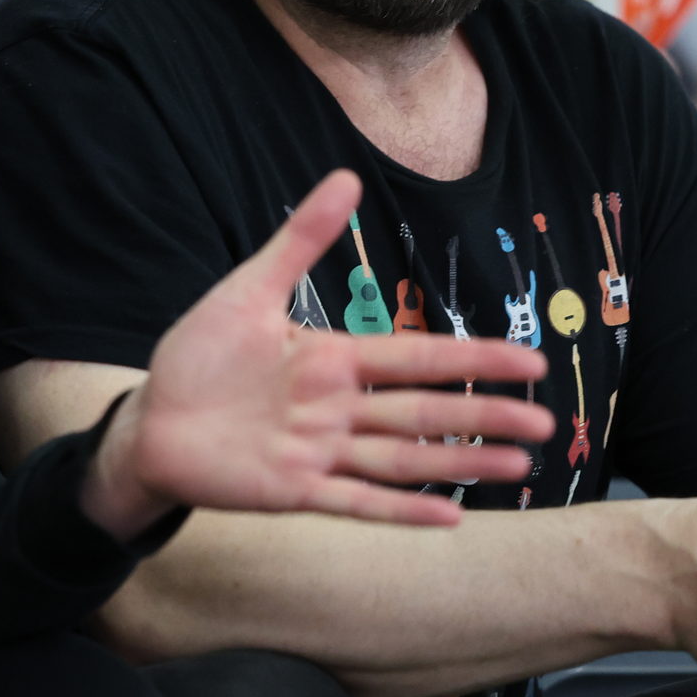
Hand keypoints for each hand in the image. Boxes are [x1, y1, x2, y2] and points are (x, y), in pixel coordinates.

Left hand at [81, 171, 555, 538]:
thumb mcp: (246, 290)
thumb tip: (348, 177)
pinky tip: (449, 518)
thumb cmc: (197, 357)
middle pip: (424, 412)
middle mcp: (337, 409)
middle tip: (545, 424)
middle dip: (484, 416)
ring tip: (518, 470)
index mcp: (332, 360)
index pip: (416, 358)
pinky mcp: (293, 492)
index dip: (472, 359)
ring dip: (460, 464)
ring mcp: (320, 453)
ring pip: (404, 459)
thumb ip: (299, 240)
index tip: (528, 361)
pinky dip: (401, 511)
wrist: (150, 422)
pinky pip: (356, 503)